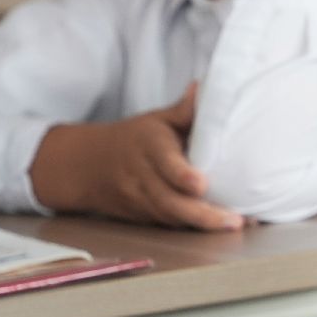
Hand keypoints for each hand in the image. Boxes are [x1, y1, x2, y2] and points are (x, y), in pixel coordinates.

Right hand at [29, 84, 245, 231]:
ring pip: (168, 216)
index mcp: (148, 146)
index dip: (181, 175)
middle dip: (202, 213)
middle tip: (233, 221)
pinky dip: (190, 228)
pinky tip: (216, 229)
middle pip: (169, 199)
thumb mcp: (156, 120)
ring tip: (232, 226)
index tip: (201, 184)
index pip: (165, 163)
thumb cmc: (134, 138)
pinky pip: (166, 224)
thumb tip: (205, 88)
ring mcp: (137, 199)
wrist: (83, 165)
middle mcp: (141, 175)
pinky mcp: (139, 216)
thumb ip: (184, 110)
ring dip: (200, 224)